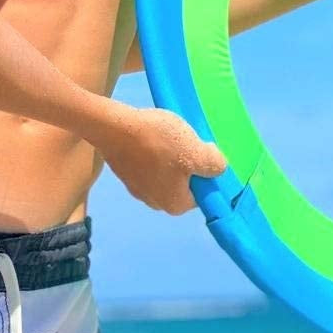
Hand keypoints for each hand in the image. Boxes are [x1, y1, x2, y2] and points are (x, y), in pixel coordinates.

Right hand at [97, 104, 227, 215]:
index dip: (206, 172)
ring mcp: (136, 189)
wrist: (114, 127)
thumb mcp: (196, 151)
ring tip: (167, 135)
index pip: (201, 193)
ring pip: (164, 173)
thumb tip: (218, 167)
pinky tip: (150, 135)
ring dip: (169, 157)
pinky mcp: (124, 173)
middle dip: (187, 164)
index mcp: (175, 205)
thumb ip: (214, 164)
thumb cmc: (159, 143)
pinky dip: (151, 152)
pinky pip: (147, 165)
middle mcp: (155, 203)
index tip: (202, 151)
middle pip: (183, 184)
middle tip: (186, 141)